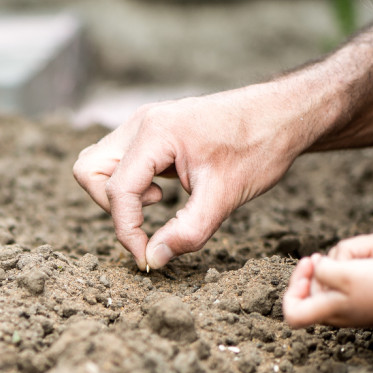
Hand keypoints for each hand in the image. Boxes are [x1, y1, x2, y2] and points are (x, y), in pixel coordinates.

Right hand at [72, 84, 303, 270]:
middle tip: (149, 221)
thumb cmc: (259, 146)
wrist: (282, 114)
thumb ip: (187, 231)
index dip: (126, 231)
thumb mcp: (226, 196)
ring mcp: (142, 124)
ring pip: (98, 164)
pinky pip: (117, 161)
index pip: (117, 189)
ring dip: (117, 194)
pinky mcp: (149, 132)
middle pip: (90, 171)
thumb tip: (153, 259)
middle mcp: (140, 123)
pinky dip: (130, 184)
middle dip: (111, 206)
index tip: (146, 257)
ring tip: (159, 202)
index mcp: (155, 133)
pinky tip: (164, 191)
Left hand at [282, 254, 372, 328]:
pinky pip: (342, 293)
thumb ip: (322, 271)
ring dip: (324, 275)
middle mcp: (337, 316)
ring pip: (325, 294)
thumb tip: (317, 268)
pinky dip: (340, 278)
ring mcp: (352, 313)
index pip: (292, 313)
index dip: (291, 291)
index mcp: (328, 311)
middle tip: (315, 258)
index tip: (306, 271)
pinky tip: (351, 266)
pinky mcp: (365, 306)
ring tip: (332, 259)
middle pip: (308, 299)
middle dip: (307, 276)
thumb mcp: (345, 272)